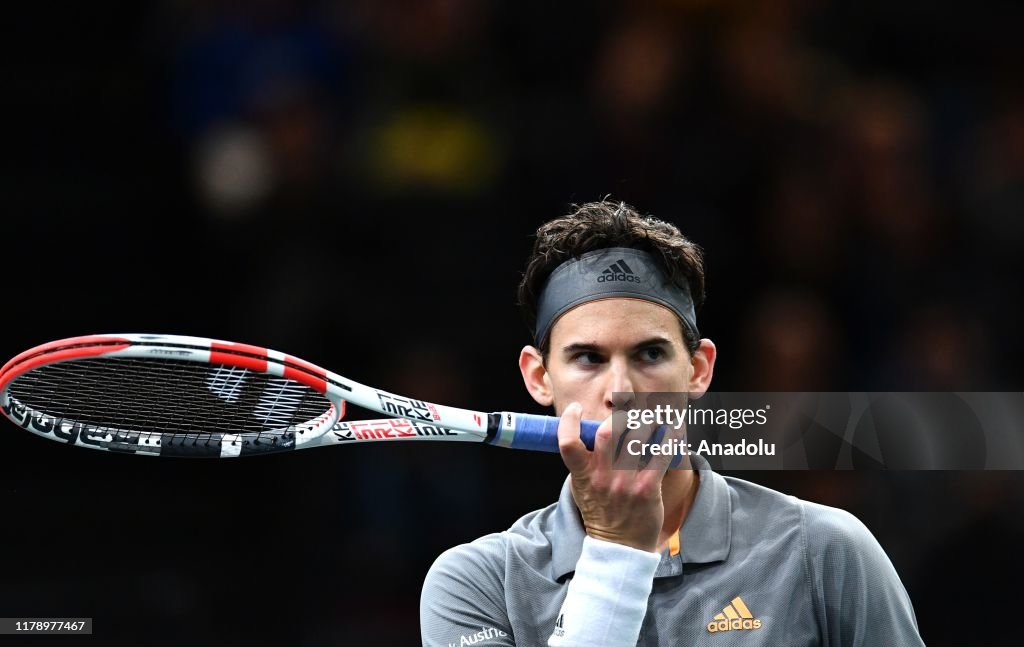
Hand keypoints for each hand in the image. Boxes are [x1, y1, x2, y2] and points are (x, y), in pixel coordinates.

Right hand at [557, 402, 676, 552]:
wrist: (620, 546)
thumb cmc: (601, 512)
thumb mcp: (581, 487)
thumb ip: (582, 462)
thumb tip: (587, 432)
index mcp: (583, 475)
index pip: (567, 442)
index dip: (569, 421)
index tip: (576, 409)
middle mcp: (602, 477)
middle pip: (607, 432)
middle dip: (619, 417)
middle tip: (628, 416)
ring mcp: (625, 483)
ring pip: (637, 438)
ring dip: (646, 423)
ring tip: (651, 421)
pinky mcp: (648, 489)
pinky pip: (661, 455)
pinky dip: (669, 438)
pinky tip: (672, 431)